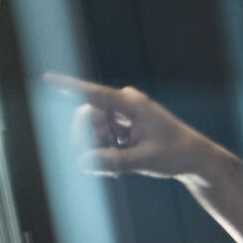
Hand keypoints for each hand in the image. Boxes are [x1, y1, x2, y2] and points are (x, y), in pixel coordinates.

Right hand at [45, 73, 220, 181]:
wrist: (195, 158)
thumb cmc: (177, 154)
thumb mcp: (146, 160)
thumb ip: (114, 162)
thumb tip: (83, 162)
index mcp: (133, 104)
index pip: (95, 94)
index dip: (69, 87)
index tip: (47, 79)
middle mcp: (124, 104)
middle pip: (85, 117)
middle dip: (89, 140)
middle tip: (103, 161)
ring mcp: (122, 114)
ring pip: (90, 129)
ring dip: (98, 148)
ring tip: (120, 163)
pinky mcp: (121, 125)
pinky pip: (98, 136)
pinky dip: (104, 151)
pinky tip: (119, 162)